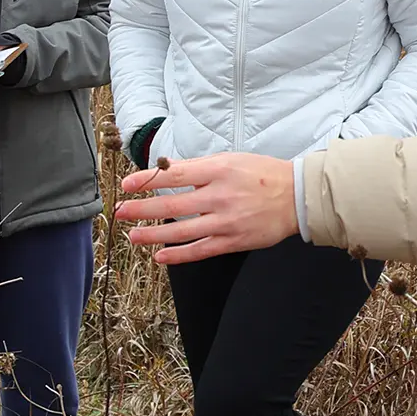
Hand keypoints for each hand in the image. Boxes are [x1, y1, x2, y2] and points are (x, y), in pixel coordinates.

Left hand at [114, 153, 298, 264]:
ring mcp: (226, 221)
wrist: (296, 197)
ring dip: (154, 235)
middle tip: (120, 211)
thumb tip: (166, 171)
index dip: (148, 179)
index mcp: (218, 170)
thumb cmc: (261, 174)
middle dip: (142, 209)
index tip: (127, 184)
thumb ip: (199, 167)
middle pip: (172, 205)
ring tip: (133, 235)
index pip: (175, 174)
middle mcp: (220, 196)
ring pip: (182, 231)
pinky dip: (178, 255)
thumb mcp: (230, 160)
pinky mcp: (233, 241)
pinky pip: (200, 250)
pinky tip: (160, 256)